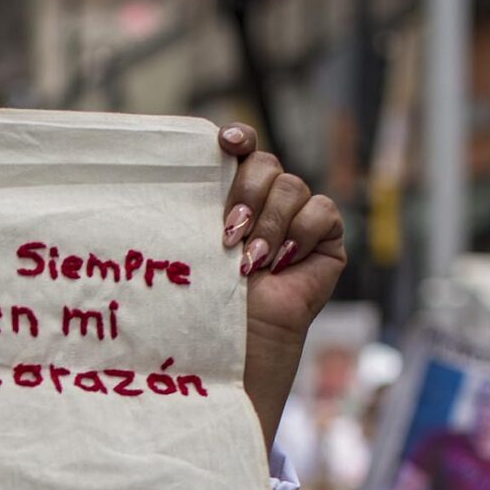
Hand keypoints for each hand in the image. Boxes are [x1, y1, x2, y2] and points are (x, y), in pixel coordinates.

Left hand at [218, 124, 346, 447]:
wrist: (234, 349)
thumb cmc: (203, 306)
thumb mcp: (191, 251)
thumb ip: (191, 210)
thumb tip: (163, 183)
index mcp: (230, 198)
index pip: (239, 150)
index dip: (237, 139)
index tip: (225, 143)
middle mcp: (264, 203)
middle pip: (265, 164)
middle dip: (246, 195)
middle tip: (227, 236)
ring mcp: (297, 218)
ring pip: (291, 185)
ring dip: (268, 224)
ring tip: (249, 265)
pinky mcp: (326, 238)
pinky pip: (321, 211)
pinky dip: (300, 232)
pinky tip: (281, 263)